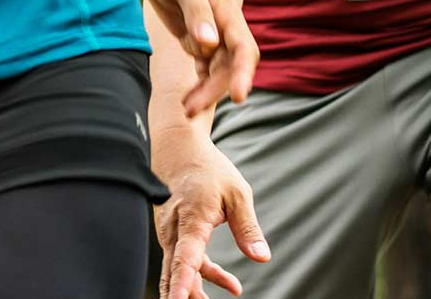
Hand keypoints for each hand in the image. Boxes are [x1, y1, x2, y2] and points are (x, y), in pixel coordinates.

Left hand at [142, 0, 258, 114]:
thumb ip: (197, 12)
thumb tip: (209, 44)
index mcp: (228, 16)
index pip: (244, 51)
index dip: (243, 74)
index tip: (237, 97)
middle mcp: (224, 30)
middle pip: (228, 69)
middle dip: (214, 91)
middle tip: (190, 110)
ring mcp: (211, 37)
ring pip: (215, 73)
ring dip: (205, 92)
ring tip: (186, 110)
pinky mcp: (196, 40)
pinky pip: (203, 68)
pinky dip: (198, 84)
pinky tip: (187, 99)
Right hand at [153, 130, 271, 298]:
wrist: (177, 147)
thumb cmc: (208, 168)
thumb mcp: (237, 193)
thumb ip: (248, 227)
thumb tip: (262, 257)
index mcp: (191, 219)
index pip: (185, 259)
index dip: (183, 283)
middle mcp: (173, 229)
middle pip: (174, 272)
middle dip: (184, 296)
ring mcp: (169, 231)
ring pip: (177, 269)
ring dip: (195, 290)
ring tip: (225, 297)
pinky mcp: (172, 232)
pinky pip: (182, 259)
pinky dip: (200, 275)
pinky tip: (229, 283)